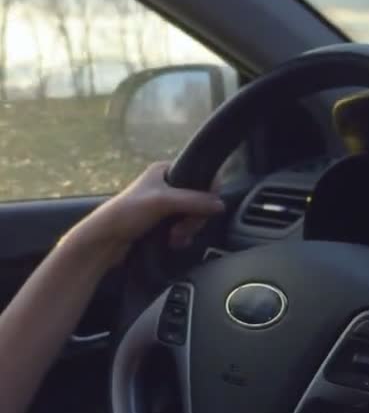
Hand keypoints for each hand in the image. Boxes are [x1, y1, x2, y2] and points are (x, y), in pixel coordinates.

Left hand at [69, 162, 224, 262]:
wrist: (104, 241)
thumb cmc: (127, 213)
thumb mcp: (162, 202)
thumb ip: (193, 200)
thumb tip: (221, 204)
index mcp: (165, 170)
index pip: (201, 175)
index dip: (207, 192)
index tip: (203, 208)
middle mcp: (166, 185)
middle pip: (199, 199)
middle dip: (194, 217)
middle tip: (182, 228)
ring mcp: (164, 205)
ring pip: (193, 216)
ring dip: (187, 229)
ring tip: (174, 238)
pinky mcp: (162, 224)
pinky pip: (184, 228)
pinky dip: (182, 237)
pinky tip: (173, 242)